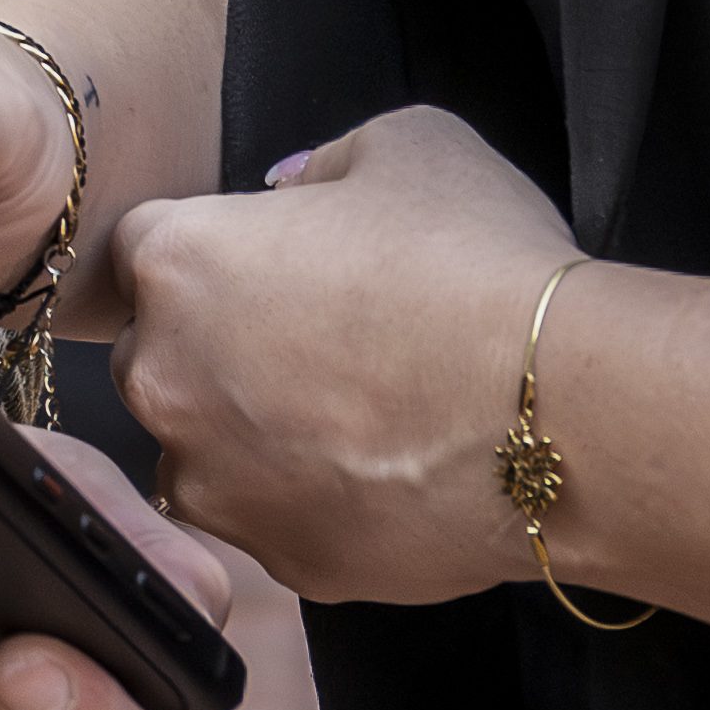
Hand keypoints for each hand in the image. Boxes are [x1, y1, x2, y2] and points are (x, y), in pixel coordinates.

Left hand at [97, 103, 579, 609]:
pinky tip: (388, 468)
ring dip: (259, 432)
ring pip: (210, 451)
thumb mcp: (409, 146)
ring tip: (364, 410)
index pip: (148, 248)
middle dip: (222, 345)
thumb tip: (293, 188)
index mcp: (179, 263)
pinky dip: (315, 499)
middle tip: (326, 336)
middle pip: (163, 354)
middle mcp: (167, 381)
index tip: (275, 262)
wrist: (561, 417)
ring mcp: (219, 485)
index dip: (218, 250)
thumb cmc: (481, 270)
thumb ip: (324, 160)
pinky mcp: (282, 562)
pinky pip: (275, 520)